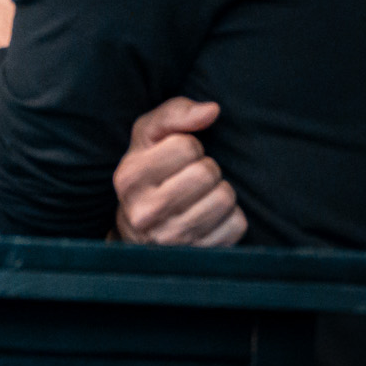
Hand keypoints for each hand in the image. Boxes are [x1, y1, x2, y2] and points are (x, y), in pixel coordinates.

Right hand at [112, 98, 246, 245]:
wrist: (139, 232)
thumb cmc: (148, 172)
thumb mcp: (148, 138)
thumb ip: (174, 114)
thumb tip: (213, 110)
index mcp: (129, 178)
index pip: (186, 146)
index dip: (188, 146)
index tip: (176, 159)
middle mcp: (145, 212)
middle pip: (206, 172)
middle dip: (205, 169)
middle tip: (190, 178)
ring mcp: (171, 239)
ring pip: (224, 199)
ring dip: (219, 192)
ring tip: (200, 196)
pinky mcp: (198, 254)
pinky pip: (236, 225)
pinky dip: (230, 217)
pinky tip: (209, 217)